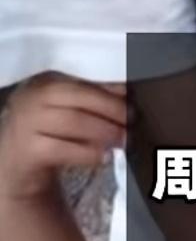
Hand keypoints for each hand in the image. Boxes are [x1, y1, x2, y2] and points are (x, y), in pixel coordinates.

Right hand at [0, 75, 128, 202]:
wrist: (18, 163)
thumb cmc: (51, 131)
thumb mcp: (66, 108)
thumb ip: (93, 97)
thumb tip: (127, 92)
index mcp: (47, 80)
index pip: (82, 77)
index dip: (109, 86)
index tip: (131, 94)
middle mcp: (33, 97)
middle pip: (79, 96)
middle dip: (111, 108)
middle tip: (132, 120)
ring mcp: (27, 123)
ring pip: (73, 121)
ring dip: (104, 131)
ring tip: (123, 139)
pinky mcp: (27, 151)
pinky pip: (63, 150)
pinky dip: (87, 153)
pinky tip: (103, 157)